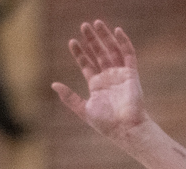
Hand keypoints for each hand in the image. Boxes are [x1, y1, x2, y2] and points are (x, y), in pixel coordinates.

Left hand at [51, 20, 148, 140]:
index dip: (80, 53)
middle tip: (84, 26)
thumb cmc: (106, 123)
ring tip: (96, 23)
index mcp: (97, 86)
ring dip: (105, 37)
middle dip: (91, 40)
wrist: (125, 128)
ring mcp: (120, 75)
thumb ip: (69, 97)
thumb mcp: (83, 109)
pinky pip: (128, 54)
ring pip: (112, 50)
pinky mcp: (131, 74)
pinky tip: (117, 30)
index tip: (72, 41)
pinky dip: (124, 42)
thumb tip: (54, 84)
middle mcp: (108, 78)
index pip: (86, 64)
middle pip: (98, 54)